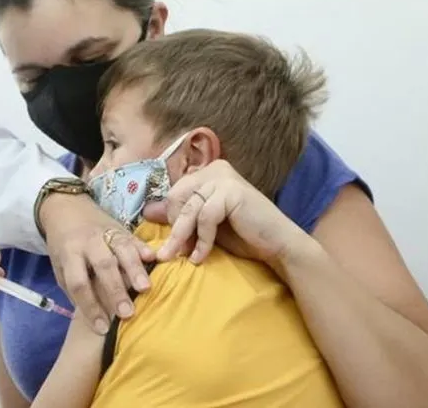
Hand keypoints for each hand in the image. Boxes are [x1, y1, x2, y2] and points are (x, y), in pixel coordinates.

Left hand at [38, 193, 155, 334]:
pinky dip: (144, 248)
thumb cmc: (63, 244)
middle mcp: (88, 242)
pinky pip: (134, 238)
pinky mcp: (121, 227)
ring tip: (145, 289)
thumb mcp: (59, 265)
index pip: (78, 282)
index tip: (102, 328)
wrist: (65, 208)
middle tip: (128, 313)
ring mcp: (105, 233)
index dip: (89, 306)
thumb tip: (93, 314)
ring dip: (134, 269)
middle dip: (115, 290)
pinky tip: (154, 259)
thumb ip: (73, 287)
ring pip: (121, 249)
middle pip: (102, 266)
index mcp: (68, 253)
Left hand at [142, 160, 310, 266]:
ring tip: (182, 258)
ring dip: (183, 237)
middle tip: (173, 254)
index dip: (172, 219)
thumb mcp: (204, 225)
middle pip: (177, 198)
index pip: (174, 193)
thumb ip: (181, 216)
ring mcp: (224, 177)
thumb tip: (148, 212)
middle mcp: (215, 169)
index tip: (172, 244)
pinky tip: (201, 257)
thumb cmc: (243, 235)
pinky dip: (202, 240)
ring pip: (189, 209)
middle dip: (175, 228)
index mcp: (207, 173)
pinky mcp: (232, 191)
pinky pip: (205, 217)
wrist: (279, 245)